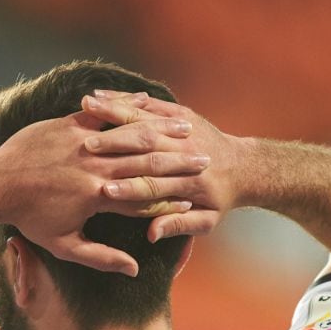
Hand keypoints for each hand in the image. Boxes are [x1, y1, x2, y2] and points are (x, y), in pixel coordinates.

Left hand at [0, 99, 207, 275]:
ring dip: (162, 132)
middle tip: (205, 162)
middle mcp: (93, 167)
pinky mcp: (70, 124)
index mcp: (97, 197)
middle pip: (145, 163)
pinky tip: (150, 105)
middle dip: (179, 163)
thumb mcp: (63, 246)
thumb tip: (133, 269)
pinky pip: (105, 114)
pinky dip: (128, 110)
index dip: (172, 199)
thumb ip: (101, 257)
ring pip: (130, 135)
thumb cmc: (29, 218)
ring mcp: (82, 143)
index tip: (197, 201)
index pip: (144, 199)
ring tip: (189, 131)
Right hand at [80, 90, 251, 241]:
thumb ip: (179, 225)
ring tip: (87, 106)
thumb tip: (152, 234)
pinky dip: (122, 99)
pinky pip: (147, 104)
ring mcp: (183, 129)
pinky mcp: (180, 113)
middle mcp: (184, 152)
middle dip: (113, 145)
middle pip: (144, 149)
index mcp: (189, 183)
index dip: (127, 189)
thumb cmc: (221, 198)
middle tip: (84, 147)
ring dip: (114, 112)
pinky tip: (99, 96)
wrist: (247, 167)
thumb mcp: (207, 220)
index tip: (102, 191)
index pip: (153, 187)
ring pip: (143, 120)